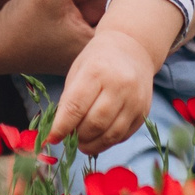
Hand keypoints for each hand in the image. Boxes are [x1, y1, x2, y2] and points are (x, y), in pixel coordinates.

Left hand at [49, 20, 159, 154]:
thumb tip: (60, 132)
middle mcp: (120, 85)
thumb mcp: (78, 72)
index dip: (61, 127)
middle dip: (78, 137)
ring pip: (111, 135)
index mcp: (97, 71)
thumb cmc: (98, 61)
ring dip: (92, 145)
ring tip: (82, 144)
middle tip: (69, 139)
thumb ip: (69, 100)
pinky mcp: (144, 111)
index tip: (51, 139)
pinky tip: (99, 138)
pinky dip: (108, 142)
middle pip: (95, 124)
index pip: (75, 107)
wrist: (132, 50)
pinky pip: (123, 135)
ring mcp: (135, 99)